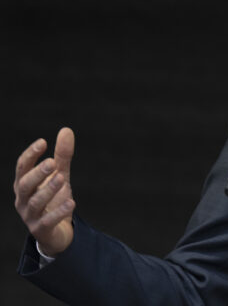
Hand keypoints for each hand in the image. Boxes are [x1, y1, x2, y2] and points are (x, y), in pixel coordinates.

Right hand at [14, 128, 75, 255]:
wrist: (57, 232)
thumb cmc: (54, 200)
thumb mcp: (60, 176)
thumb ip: (62, 156)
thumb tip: (66, 130)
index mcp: (24, 184)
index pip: (22, 167)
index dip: (30, 155)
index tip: (43, 142)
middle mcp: (22, 199)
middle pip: (24, 185)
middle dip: (37, 173)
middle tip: (52, 162)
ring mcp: (30, 216)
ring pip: (35, 202)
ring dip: (48, 190)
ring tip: (62, 178)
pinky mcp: (40, 229)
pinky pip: (48, 221)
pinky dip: (59, 211)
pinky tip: (72, 202)